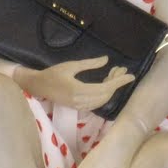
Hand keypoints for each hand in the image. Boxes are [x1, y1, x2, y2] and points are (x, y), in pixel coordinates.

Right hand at [16, 56, 134, 112]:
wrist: (38, 86)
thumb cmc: (52, 73)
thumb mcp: (71, 65)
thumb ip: (90, 64)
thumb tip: (106, 60)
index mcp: (78, 90)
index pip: (105, 88)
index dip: (119, 82)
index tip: (130, 76)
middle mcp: (80, 101)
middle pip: (106, 95)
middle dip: (116, 84)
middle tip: (121, 70)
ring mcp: (79, 106)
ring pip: (102, 101)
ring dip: (111, 89)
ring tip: (115, 75)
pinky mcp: (78, 106)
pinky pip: (96, 103)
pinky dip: (105, 95)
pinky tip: (106, 84)